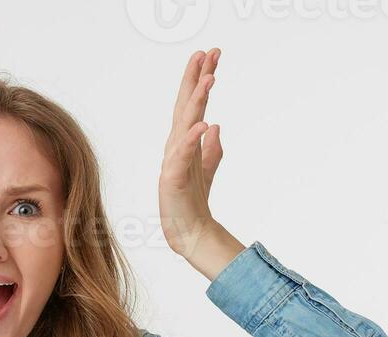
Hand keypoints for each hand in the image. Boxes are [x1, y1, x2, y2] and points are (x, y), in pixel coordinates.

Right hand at [159, 48, 244, 280]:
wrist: (190, 232)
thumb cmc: (193, 202)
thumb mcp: (206, 168)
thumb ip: (211, 148)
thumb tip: (215, 125)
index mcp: (183, 142)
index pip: (191, 104)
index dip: (199, 79)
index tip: (210, 55)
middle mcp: (175, 147)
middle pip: (185, 106)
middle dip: (195, 78)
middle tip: (207, 53)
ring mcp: (173, 162)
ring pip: (184, 124)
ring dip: (196, 101)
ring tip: (209, 79)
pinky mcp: (173, 179)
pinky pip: (183, 155)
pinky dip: (192, 138)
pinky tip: (204, 123)